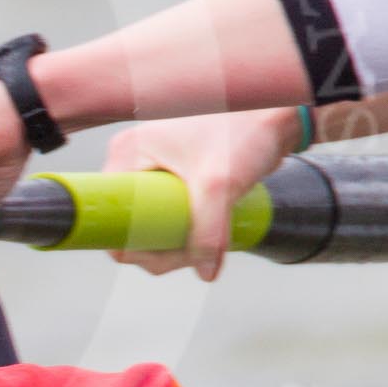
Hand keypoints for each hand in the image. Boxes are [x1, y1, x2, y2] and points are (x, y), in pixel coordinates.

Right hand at [101, 107, 301, 280]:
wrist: (275, 113)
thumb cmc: (244, 133)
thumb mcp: (220, 184)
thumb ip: (209, 231)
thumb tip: (205, 273)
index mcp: (128, 152)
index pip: (111, 214)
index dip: (135, 242)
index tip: (171, 250)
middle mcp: (134, 159)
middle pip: (129, 224)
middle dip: (160, 248)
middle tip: (197, 253)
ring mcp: (153, 168)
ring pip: (149, 224)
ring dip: (174, 243)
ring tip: (209, 243)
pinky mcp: (173, 176)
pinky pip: (166, 216)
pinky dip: (184, 231)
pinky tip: (209, 231)